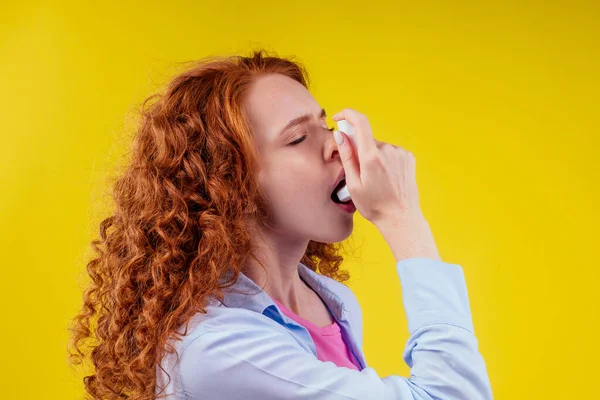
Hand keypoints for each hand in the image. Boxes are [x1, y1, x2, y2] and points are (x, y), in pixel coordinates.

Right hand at [332, 108, 423, 226]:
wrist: (401, 218)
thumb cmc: (374, 206)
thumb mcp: (353, 184)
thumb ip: (346, 157)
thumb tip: (340, 135)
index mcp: (371, 157)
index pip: (360, 122)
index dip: (347, 114)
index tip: (339, 118)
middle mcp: (388, 150)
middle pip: (367, 139)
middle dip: (359, 149)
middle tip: (359, 172)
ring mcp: (400, 153)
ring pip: (378, 147)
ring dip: (372, 156)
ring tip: (376, 180)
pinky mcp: (408, 157)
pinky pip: (390, 152)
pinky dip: (384, 160)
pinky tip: (386, 178)